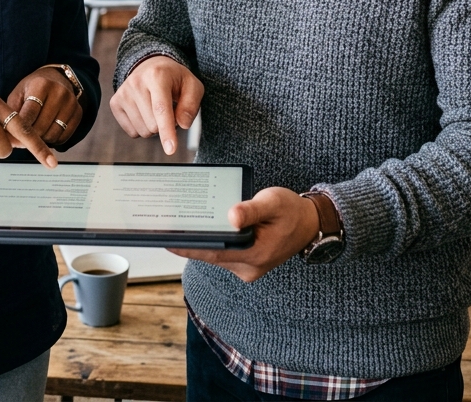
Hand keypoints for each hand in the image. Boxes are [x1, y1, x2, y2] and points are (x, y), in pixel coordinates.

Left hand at [8, 67, 82, 146]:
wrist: (56, 79)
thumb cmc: (32, 89)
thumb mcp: (18, 95)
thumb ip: (13, 115)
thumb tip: (10, 141)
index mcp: (41, 85)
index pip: (30, 113)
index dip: (21, 129)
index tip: (15, 137)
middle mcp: (59, 92)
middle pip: (41, 127)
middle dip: (30, 135)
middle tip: (24, 135)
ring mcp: (71, 102)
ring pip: (52, 135)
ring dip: (42, 139)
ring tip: (35, 132)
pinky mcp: (78, 112)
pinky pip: (64, 137)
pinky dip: (53, 140)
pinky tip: (47, 132)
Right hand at [109, 55, 202, 154]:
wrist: (151, 66)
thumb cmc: (174, 79)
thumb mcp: (192, 86)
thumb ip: (191, 105)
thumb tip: (182, 125)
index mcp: (157, 75)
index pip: (161, 109)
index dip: (167, 131)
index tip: (170, 149)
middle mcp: (136, 82)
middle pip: (153, 125)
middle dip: (165, 124)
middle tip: (168, 108)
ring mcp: (123, 93)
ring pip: (143, 131)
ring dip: (154, 127)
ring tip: (155, 108)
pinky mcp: (115, 103)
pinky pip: (132, 132)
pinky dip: (142, 127)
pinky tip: (144, 112)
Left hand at [169, 187, 319, 281]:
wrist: (310, 223)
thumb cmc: (291, 210)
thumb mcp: (273, 202)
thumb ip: (252, 209)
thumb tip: (232, 217)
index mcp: (256, 255)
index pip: (214, 252)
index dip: (189, 247)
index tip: (166, 240)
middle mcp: (249, 267)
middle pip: (210, 255)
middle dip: (187, 243)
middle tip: (161, 230)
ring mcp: (246, 268)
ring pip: (214, 256)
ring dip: (196, 243)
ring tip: (172, 228)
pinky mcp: (245, 263)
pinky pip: (221, 254)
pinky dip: (208, 242)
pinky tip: (195, 229)